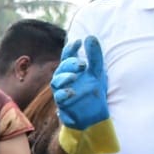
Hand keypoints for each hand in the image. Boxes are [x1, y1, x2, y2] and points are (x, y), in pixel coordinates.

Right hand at [51, 38, 120, 153]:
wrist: (94, 116)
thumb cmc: (93, 93)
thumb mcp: (98, 73)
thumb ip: (95, 56)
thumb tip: (90, 37)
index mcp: (73, 70)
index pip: (67, 56)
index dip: (70, 49)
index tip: (78, 42)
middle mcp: (65, 80)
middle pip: (62, 68)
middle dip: (70, 64)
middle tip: (83, 65)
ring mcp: (62, 92)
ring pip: (56, 81)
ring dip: (64, 77)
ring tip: (75, 77)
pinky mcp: (63, 104)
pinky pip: (59, 97)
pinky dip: (65, 93)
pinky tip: (73, 92)